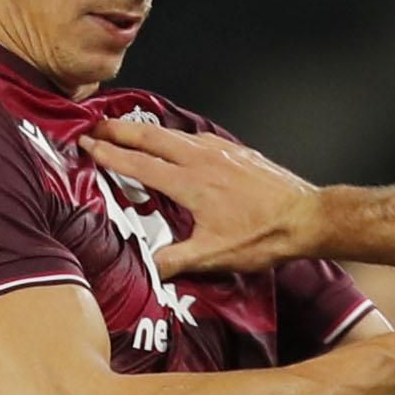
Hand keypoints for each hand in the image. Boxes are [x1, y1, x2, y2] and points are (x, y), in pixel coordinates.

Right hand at [83, 113, 318, 276]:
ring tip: (128, 128)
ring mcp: (221, 151)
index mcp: (190, 183)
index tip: (87, 145)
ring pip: (174, 134)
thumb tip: (147, 269)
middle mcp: (201, 160)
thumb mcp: (214, 255)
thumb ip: (176, 260)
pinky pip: (197, 136)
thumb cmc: (263, 236)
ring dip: (147, 129)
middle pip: (151, 137)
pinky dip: (176, 134)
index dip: (110, 154)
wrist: (306, 217)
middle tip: (97, 125)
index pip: (138, 163)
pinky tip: (177, 140)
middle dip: (120, 129)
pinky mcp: (236, 152)